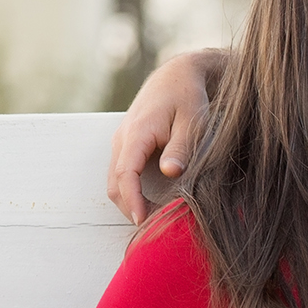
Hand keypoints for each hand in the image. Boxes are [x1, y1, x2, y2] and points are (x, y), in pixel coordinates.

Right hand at [107, 49, 223, 224]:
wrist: (176, 76)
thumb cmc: (188, 97)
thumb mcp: (192, 121)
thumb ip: (181, 147)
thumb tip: (170, 172)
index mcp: (137, 133)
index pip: (125, 174)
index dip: (132, 200)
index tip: (143, 221)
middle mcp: (123, 139)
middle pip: (114, 183)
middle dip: (129, 208)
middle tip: (153, 231)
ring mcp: (122, 142)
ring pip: (115, 180)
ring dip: (129, 202)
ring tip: (153, 221)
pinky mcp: (127, 145)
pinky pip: (121, 173)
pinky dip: (130, 192)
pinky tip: (150, 203)